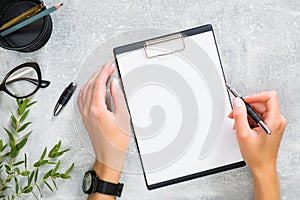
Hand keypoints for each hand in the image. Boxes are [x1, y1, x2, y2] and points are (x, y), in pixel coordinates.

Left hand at [78, 63, 129, 198]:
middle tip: (107, 67)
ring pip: (85, 90)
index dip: (104, 72)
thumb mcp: (123, 117)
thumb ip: (117, 98)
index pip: (98, 84)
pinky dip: (86, 89)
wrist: (108, 156)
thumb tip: (113, 84)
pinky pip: (82, 98)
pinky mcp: (85, 117)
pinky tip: (91, 87)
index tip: (109, 66)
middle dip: (99, 73)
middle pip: (90, 85)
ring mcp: (85, 114)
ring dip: (92, 79)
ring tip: (101, 74)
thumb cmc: (117, 142)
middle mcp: (88, 110)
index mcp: (97, 109)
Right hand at [228, 91, 285, 199]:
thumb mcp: (243, 134)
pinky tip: (243, 127)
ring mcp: (274, 124)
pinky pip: (259, 117)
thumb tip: (237, 102)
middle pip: (261, 103)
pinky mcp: (270, 126)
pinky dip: (249, 120)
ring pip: (259, 110)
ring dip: (246, 115)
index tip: (244, 101)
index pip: (269, 97)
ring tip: (239, 124)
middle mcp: (277, 120)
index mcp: (274, 121)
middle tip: (235, 114)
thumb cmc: (257, 155)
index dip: (255, 96)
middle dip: (246, 108)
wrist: (262, 167)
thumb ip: (239, 116)